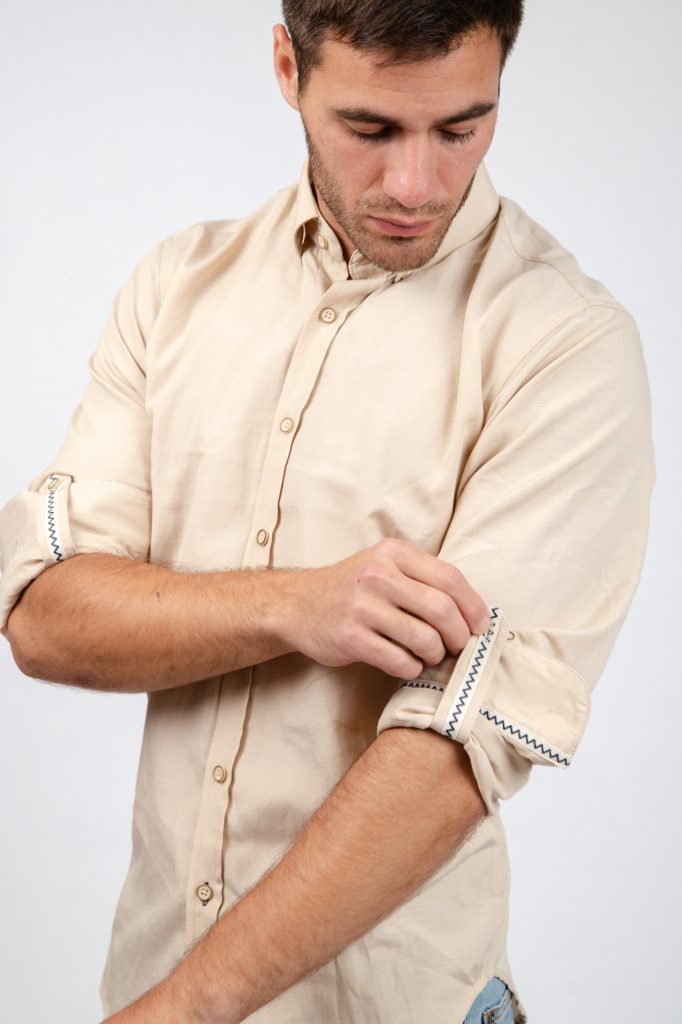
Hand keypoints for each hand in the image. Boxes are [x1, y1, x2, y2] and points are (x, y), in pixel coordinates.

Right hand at [276, 538, 489, 678]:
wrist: (297, 605)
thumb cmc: (352, 589)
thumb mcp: (383, 566)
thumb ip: (422, 579)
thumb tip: (472, 612)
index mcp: (393, 553)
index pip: (450, 578)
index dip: (473, 606)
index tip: (480, 626)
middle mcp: (378, 576)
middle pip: (442, 610)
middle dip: (459, 635)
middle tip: (458, 646)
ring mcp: (362, 607)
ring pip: (424, 639)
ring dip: (436, 654)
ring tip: (430, 655)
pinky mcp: (350, 638)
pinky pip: (399, 661)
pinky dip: (412, 668)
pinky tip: (407, 663)